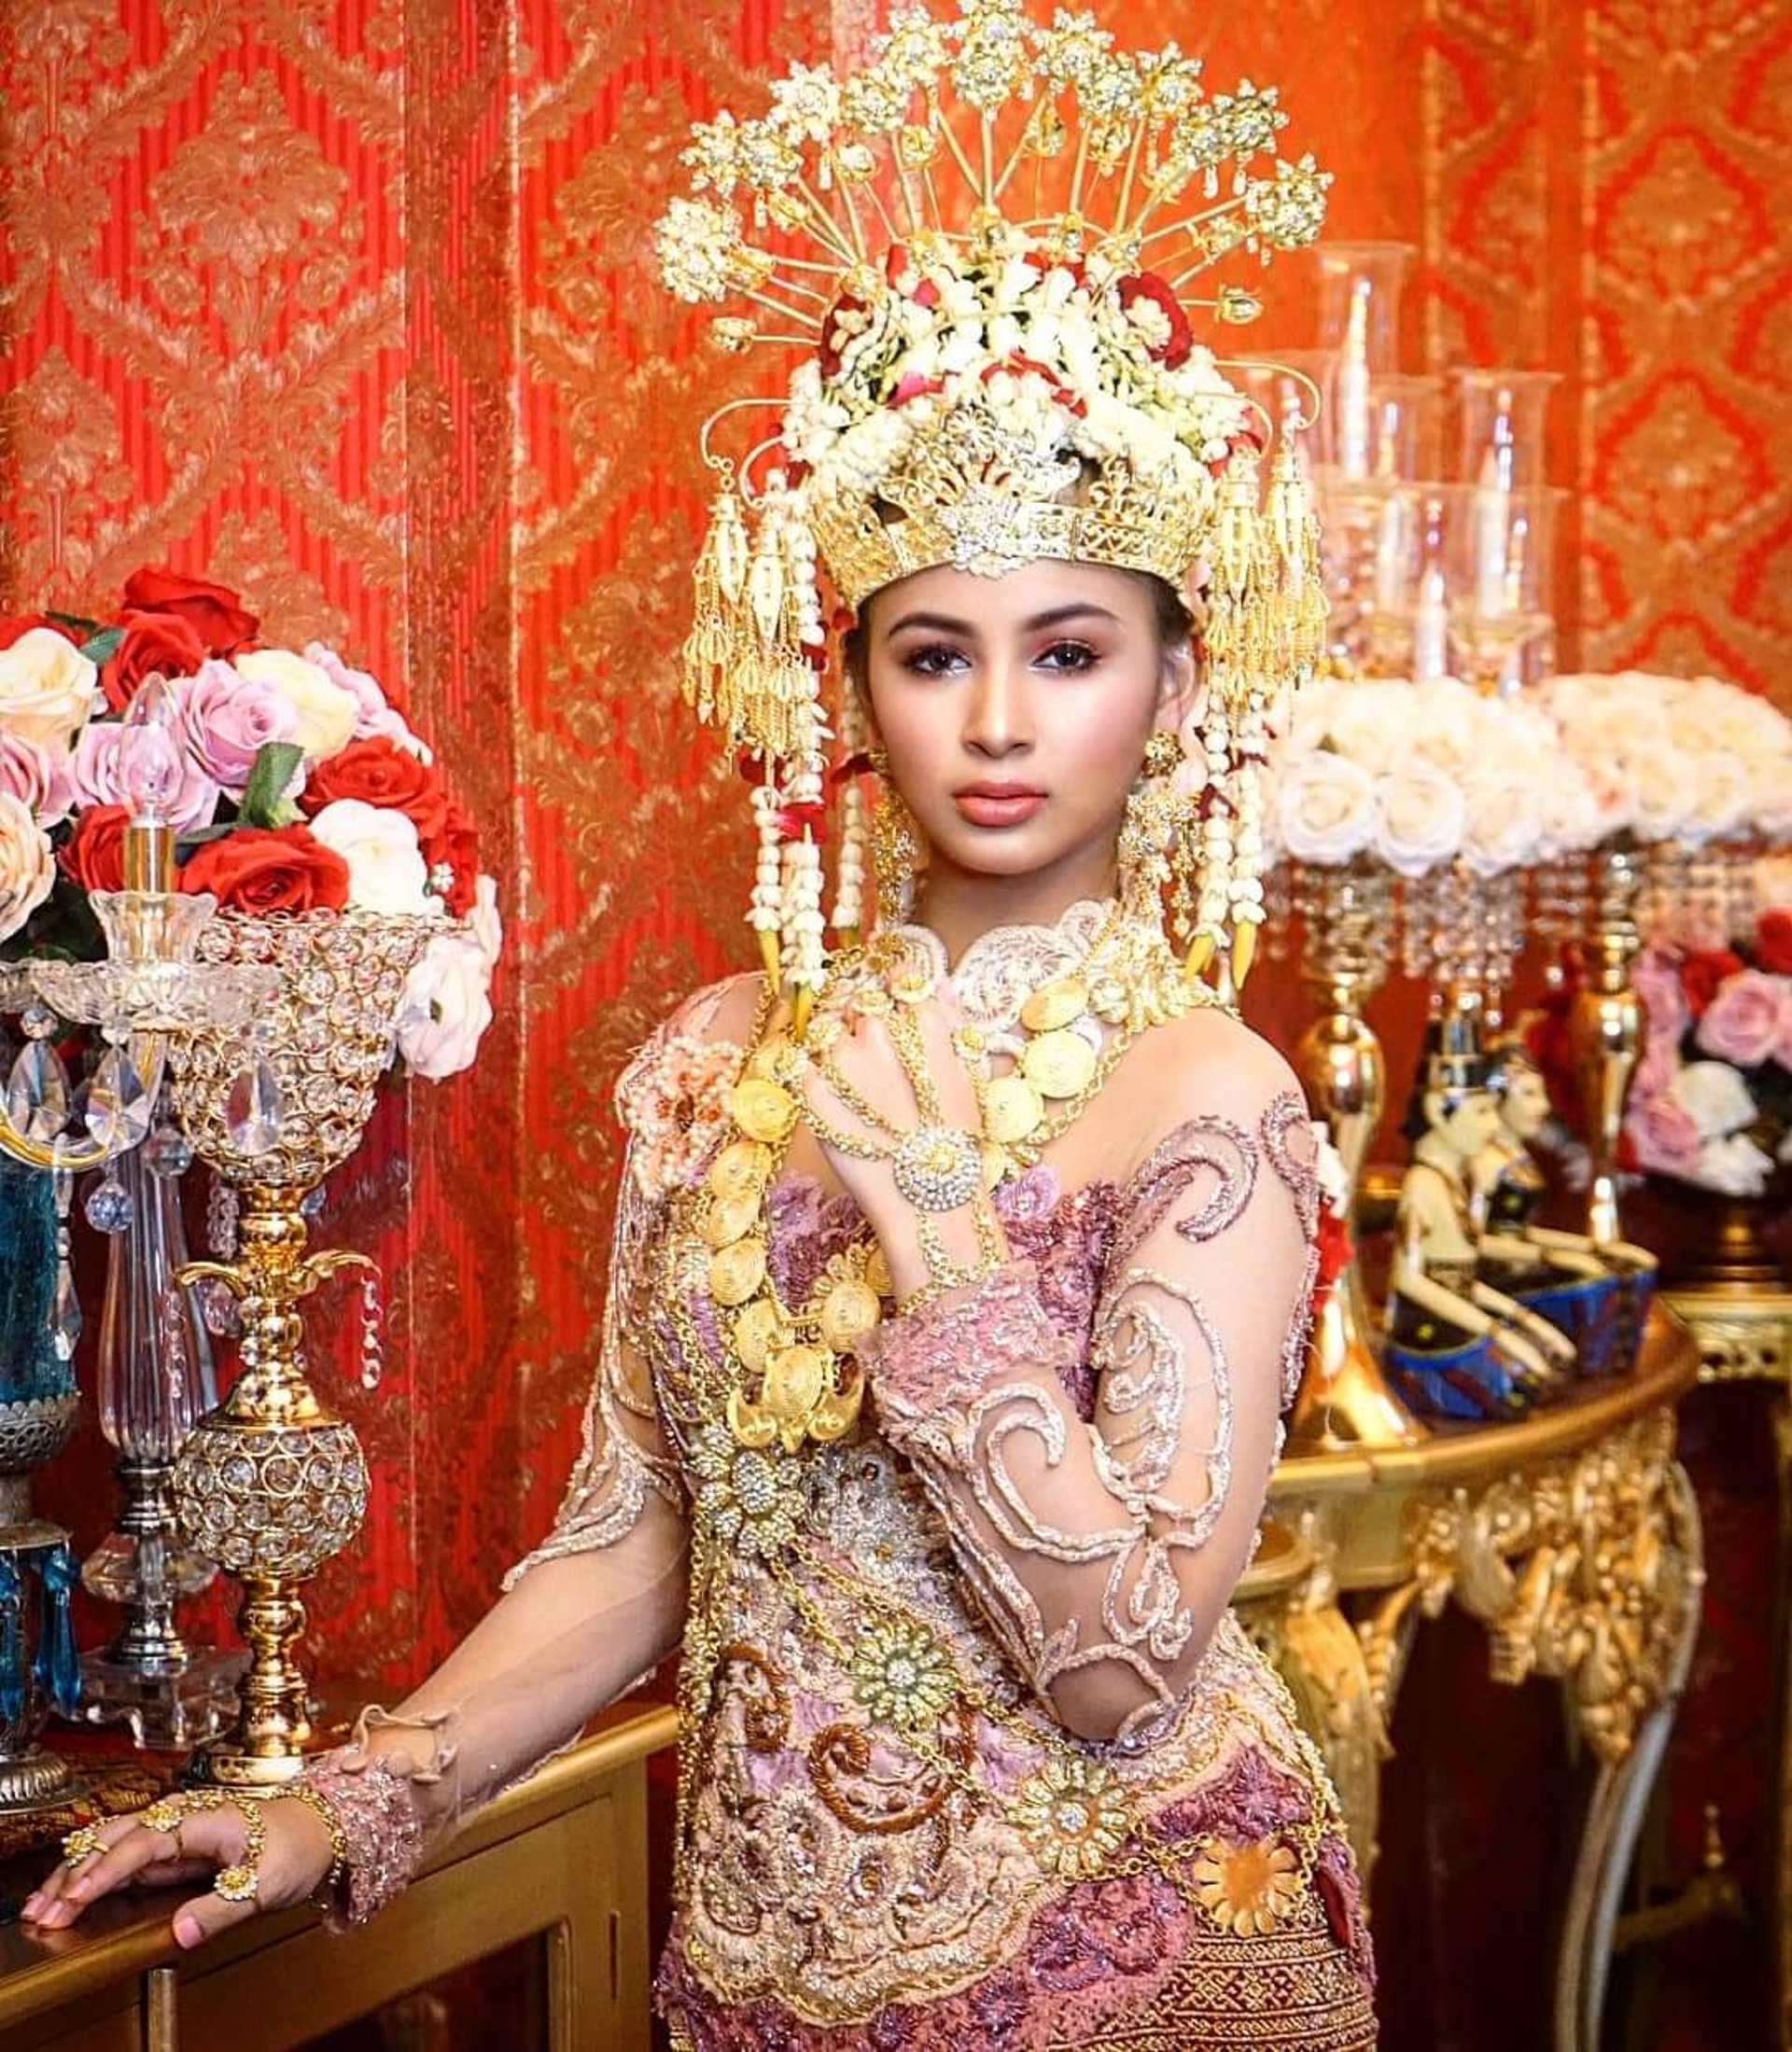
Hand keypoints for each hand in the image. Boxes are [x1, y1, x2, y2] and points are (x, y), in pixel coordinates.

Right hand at [21, 1792, 336, 1948]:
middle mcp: (185, 1816)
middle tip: (42, 1908)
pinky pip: (128, 1855)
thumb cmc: (299, 1846)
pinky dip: (98, 1872)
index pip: (144, 1842)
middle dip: (77, 1870)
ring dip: (79, 1869)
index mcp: (206, 1818)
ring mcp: (178, 1829)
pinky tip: (74, 1890)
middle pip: (118, 1837)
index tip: (75, 1897)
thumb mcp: (268, 1883)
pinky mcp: (177, 1846)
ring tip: (44, 1903)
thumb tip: (180, 1934)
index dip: (106, 1870)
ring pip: (116, 1843)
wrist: (323, 1827)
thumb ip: (222, 1909)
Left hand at [799, 989, 1006, 1304]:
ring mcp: (840, 1058)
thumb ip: (951, 1020)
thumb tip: (937, 984)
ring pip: (826, 1032)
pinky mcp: (810, 1089)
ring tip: (858, 1095)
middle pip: (856, 1003)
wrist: (928, 1200)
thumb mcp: (970, 1074)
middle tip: (874, 1069)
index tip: (892, 1021)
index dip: (891, 997)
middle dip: (861, 1025)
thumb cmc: (957, 1141)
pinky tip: (843, 1112)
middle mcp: (877, 1028)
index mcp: (921, 1018)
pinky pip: (805, 1068)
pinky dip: (818, 1084)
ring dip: (836, 1053)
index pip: (894, 980)